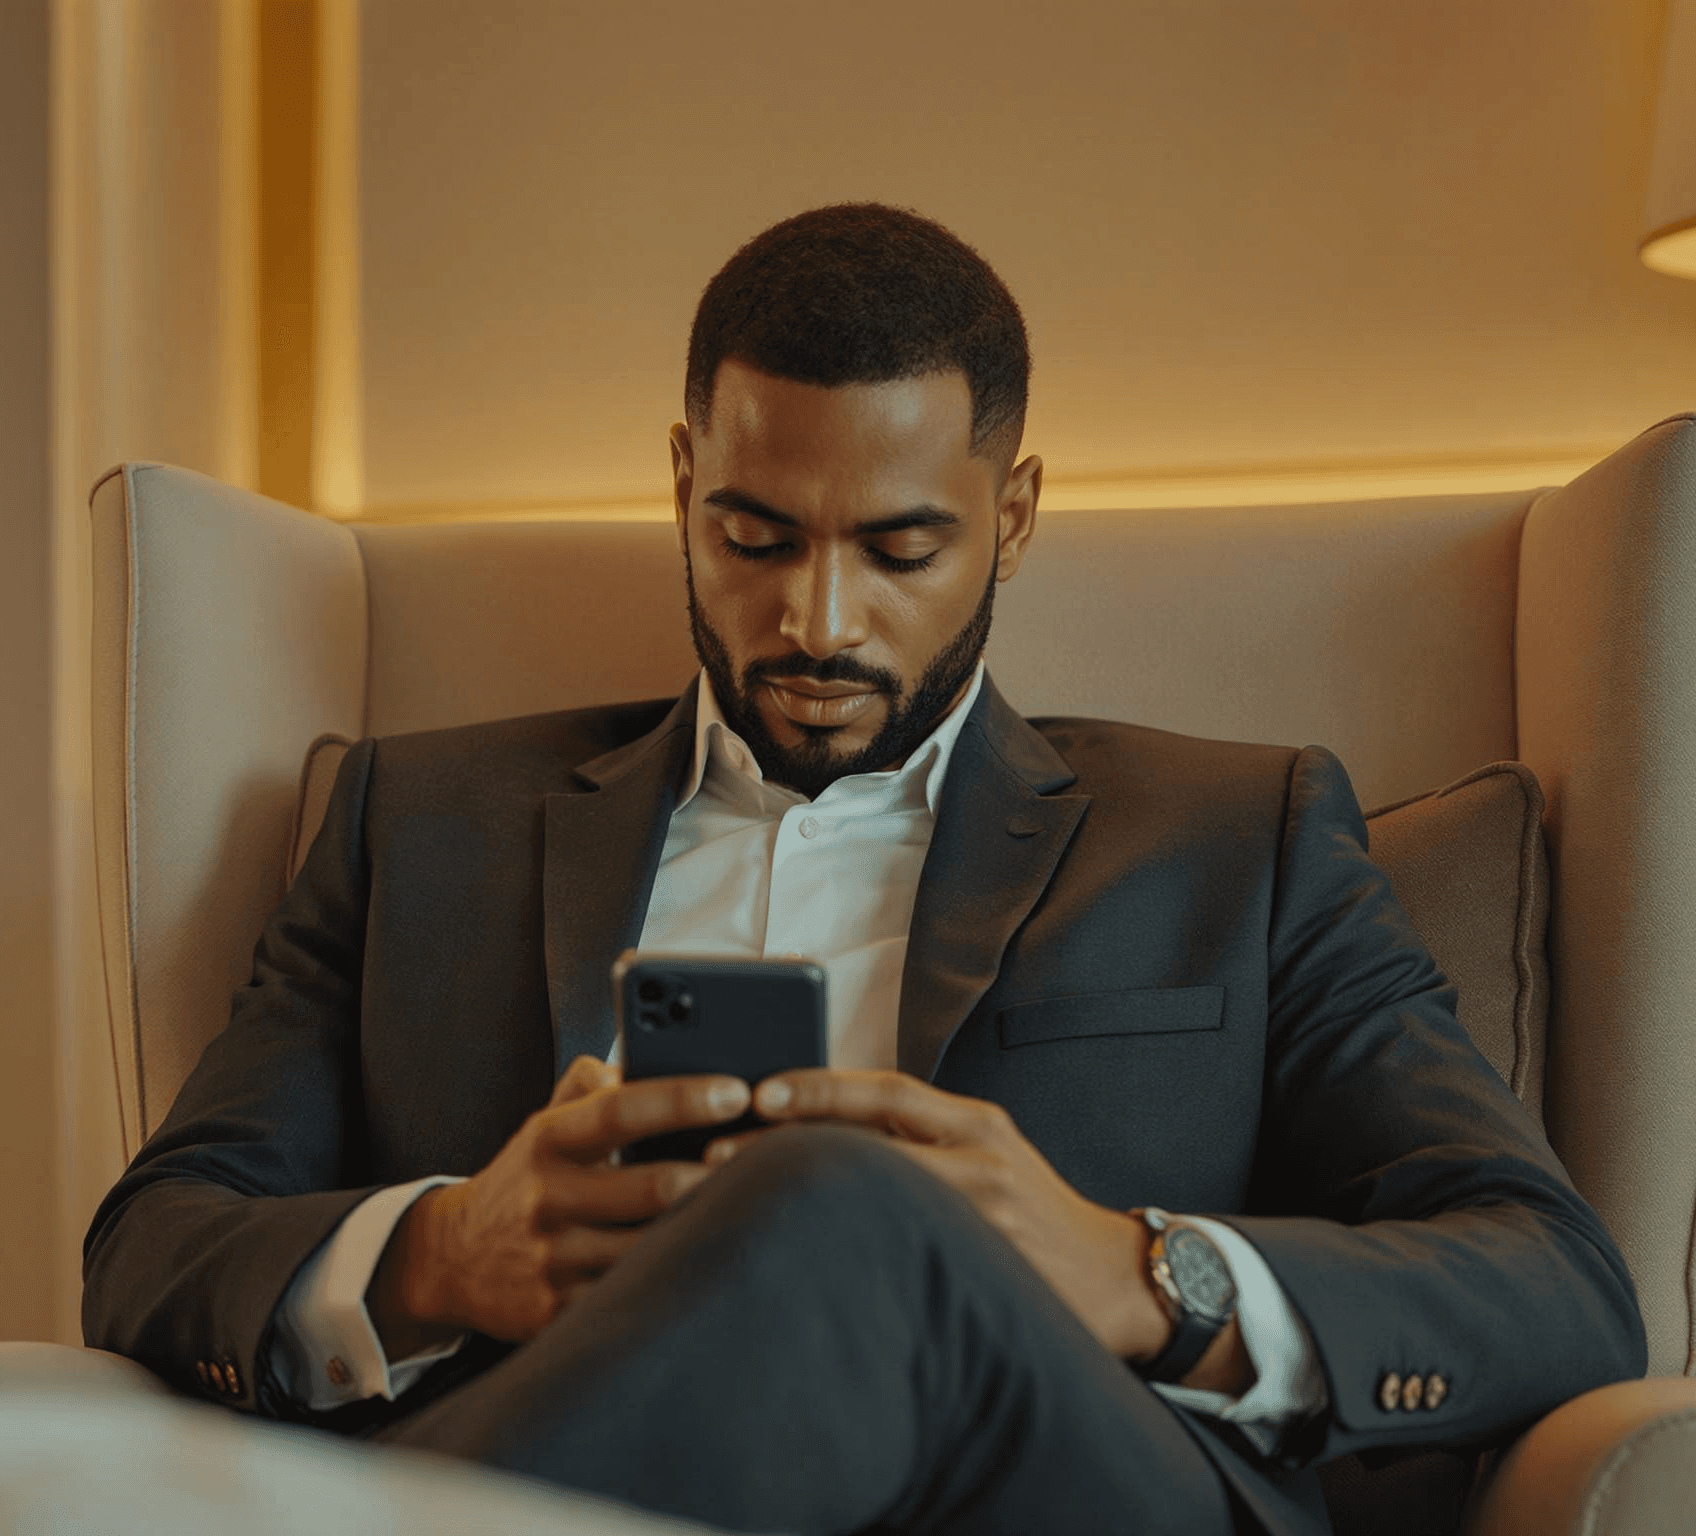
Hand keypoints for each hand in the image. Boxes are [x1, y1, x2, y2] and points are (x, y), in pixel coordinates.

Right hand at [368, 1055, 749, 1352]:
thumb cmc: (528, 1177)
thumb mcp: (546, 1121)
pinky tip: (719, 1262)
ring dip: (708, 1228)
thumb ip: (592, 1083)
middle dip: (716, 1175)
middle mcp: (549, 1199)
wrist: (454, 1259)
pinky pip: (636, 1294)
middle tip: (769, 1161)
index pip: (621, 1109)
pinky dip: (680, 1276)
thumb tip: (649, 1056)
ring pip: (653, 1247)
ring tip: (762, 1209)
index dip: (683, 1098)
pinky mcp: (560, 1312)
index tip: (737, 1090)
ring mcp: (554, 1260)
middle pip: (652, 1186)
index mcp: (549, 1140)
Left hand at [705, 1068, 1168, 1358]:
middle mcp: (982, 1164)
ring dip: (799, 1205)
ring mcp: (983, 1222)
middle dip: (786, 1150)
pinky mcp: (982, 1276)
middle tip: (710, 1157)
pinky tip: (791, 1270)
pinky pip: (899, 1262)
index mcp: (978, 1125)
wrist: (1119, 1281)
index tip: (758, 1092)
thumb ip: (921, 1137)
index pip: (887, 1091)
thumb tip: (822, 1125)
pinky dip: (841, 1261)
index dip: (819, 1088)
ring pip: (874, 1204)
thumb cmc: (1035, 1214)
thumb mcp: (990, 1154)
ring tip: (731, 1208)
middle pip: (868, 1145)